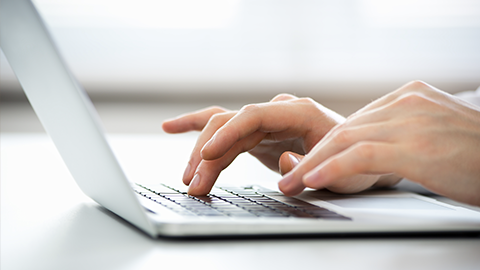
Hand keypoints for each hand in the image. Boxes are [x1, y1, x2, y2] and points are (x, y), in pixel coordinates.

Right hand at [162, 94, 348, 194]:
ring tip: (188, 180)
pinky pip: (224, 128)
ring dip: (201, 155)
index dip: (227, 134)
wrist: (356, 159)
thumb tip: (283, 159)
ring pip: (222, 129)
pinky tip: (173, 128)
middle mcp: (277, 112)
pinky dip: (197, 129)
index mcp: (298, 112)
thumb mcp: (340, 170)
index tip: (206, 156)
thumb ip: (310, 164)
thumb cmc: (352, 162)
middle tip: (194, 184)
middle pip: (230, 123)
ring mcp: (265, 122)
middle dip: (208, 154)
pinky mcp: (257, 135)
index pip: (253, 116)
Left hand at [280, 81, 479, 205]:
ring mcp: (412, 120)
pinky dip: (333, 168)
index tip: (306, 164)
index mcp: (410, 98)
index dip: (326, 146)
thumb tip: (369, 153)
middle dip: (312, 156)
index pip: (355, 122)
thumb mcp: (435, 138)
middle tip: (289, 178)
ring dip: (313, 165)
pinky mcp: (416, 145)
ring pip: (345, 139)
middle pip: (345, 128)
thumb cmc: (478, 158)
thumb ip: (401, 136)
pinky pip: (361, 155)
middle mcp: (407, 102)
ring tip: (292, 185)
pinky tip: (314, 180)